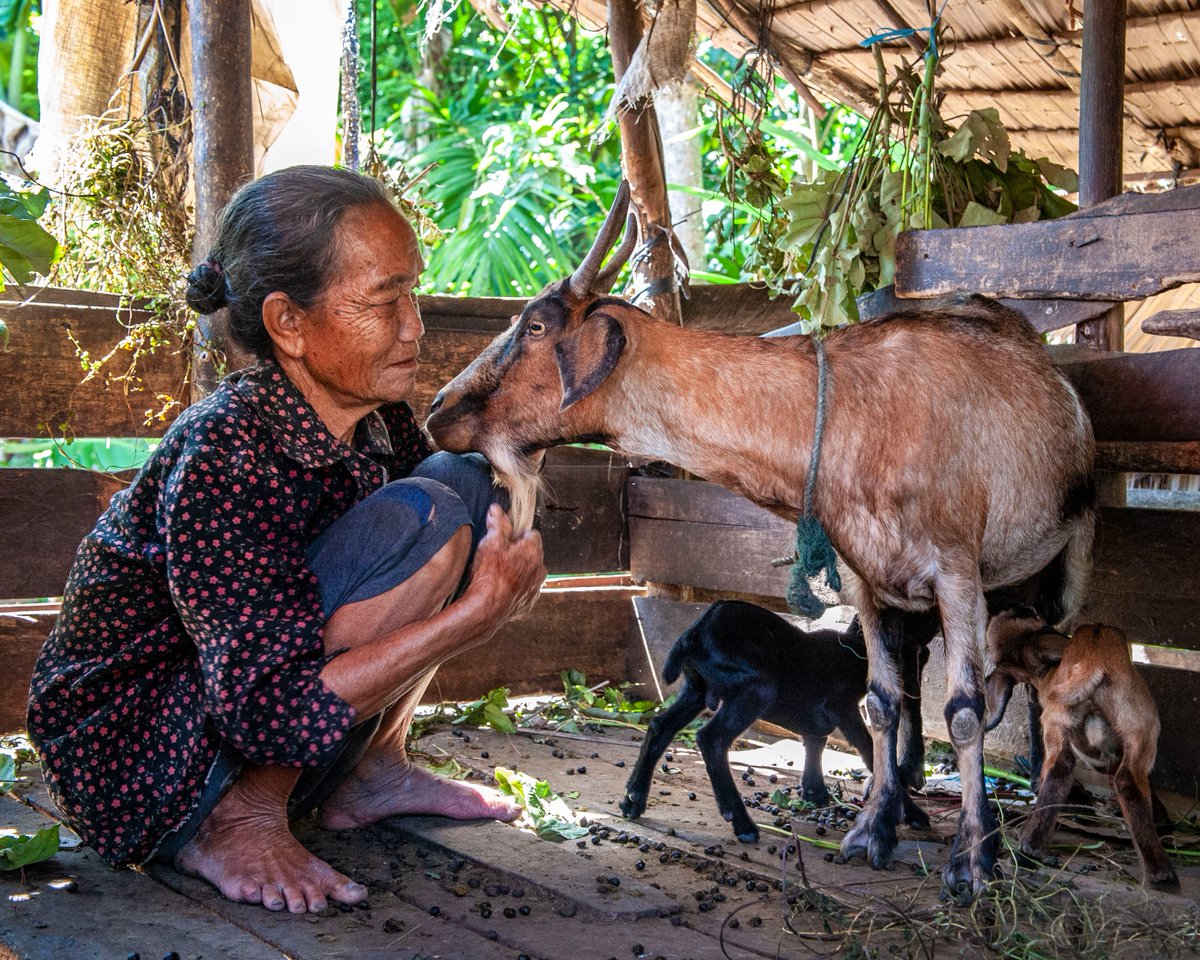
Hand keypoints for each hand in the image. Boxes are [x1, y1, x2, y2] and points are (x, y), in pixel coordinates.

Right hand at [464, 503, 545, 627]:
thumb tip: (496, 509)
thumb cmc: (489, 573)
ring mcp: (536, 587)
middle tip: (498, 556)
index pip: (531, 533)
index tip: (504, 539)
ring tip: (498, 574)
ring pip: (529, 572)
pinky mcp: (529, 602)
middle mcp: (540, 568)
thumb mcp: (490, 542)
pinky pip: (524, 589)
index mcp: (534, 550)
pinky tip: (500, 588)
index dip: (516, 534)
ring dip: (518, 571)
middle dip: (518, 552)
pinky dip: (516, 587)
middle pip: (531, 553)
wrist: (486, 608)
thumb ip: (496, 523)